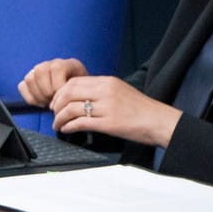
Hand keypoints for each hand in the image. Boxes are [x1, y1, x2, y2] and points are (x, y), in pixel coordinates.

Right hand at [17, 58, 87, 106]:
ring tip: (47, 102)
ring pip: (29, 79)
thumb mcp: (81, 90)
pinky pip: (22, 86)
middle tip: (52, 101)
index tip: (61, 96)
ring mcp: (38, 70)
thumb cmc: (77, 93)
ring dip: (37, 95)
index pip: (56, 69)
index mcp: (66, 64)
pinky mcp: (29, 79)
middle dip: (46, 91)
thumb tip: (56, 100)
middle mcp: (50, 64)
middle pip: (40, 71)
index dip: (57, 86)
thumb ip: (72, 90)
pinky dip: (30, 97)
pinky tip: (41, 102)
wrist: (74, 94)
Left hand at [50, 75, 181, 147]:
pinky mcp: (108, 123)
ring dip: (59, 118)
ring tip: (58, 125)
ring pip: (71, 108)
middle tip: (54, 113)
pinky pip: (80, 123)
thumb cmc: (139, 109)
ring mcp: (107, 107)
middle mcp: (106, 91)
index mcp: (108, 82)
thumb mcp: (119, 92)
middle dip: (56, 105)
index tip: (56, 102)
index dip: (60, 92)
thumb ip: (100, 91)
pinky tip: (66, 130)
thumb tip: (79, 97)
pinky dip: (68, 127)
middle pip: (68, 93)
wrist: (158, 120)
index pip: (75, 82)